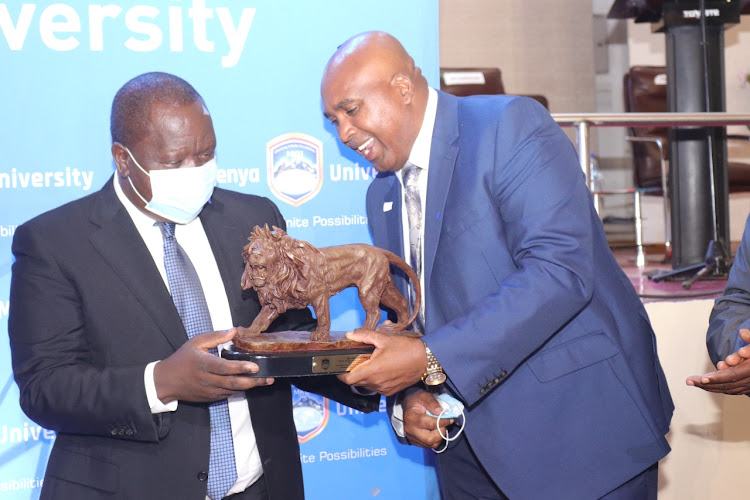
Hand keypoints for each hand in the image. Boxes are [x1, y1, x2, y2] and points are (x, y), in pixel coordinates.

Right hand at [154, 328, 273, 402]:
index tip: (255, 366)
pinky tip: (251, 384)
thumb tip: (234, 331)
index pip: (224, 368)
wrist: (166, 382)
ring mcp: (210, 391)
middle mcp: (208, 379)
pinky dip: (240, 390)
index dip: (240, 368)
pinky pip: (229, 394)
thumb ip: (216, 336)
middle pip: (233, 383)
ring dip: (250, 386)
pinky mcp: (211, 397)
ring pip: (233, 391)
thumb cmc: (182, 359)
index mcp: (204, 364)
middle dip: (253, 381)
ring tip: (266, 381)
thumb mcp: (196, 342)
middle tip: (268, 377)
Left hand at [337, 329, 425, 395]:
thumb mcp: (384, 338)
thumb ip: (364, 336)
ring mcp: (384, 389)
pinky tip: (379, 369)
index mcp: (372, 371)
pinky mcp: (390, 392)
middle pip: (355, 382)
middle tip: (354, 361)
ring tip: (368, 363)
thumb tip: (350, 335)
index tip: (339, 366)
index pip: (348, 379)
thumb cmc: (406, 348)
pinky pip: (376, 387)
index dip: (340, 374)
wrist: (425, 360)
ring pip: (366, 385)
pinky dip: (373, 380)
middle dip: (352, 372)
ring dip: (363, 376)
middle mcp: (376, 383)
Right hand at [402, 389, 452, 448]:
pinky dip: (435, 440)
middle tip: (444, 424)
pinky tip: (435, 431)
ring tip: (440, 427)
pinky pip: (428, 446)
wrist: (407, 406)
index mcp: (411, 417)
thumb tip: (441, 412)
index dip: (443, 422)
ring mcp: (411, 437)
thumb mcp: (424, 396)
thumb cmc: (416, 400)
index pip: (430, 424)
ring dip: (439, 437)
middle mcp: (410, 429)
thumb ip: (432, 402)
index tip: (450, 418)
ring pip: (430, 444)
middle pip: (429, 439)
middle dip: (441, 432)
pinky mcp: (414, 441)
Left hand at [686, 328, 749, 394]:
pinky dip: (717, 388)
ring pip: (726, 388)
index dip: (717, 378)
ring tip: (692, 382)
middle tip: (689, 381)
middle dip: (706, 383)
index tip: (703, 378)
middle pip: (726, 384)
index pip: (732, 376)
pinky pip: (730, 390)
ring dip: (708, 386)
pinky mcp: (747, 387)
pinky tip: (704, 385)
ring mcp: (749, 385)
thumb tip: (742, 332)